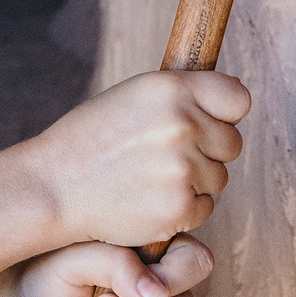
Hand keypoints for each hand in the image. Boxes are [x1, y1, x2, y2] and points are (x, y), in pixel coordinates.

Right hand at [21, 71, 248, 248]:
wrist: (56, 186)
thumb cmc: (94, 137)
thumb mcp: (135, 95)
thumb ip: (183, 95)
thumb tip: (237, 100)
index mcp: (172, 88)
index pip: (238, 98)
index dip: (225, 112)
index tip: (209, 120)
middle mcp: (183, 125)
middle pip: (232, 143)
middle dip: (208, 151)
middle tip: (167, 154)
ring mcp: (183, 169)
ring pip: (219, 178)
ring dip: (195, 181)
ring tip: (151, 176)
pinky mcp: (179, 208)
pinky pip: (206, 207)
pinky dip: (184, 208)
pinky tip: (150, 198)